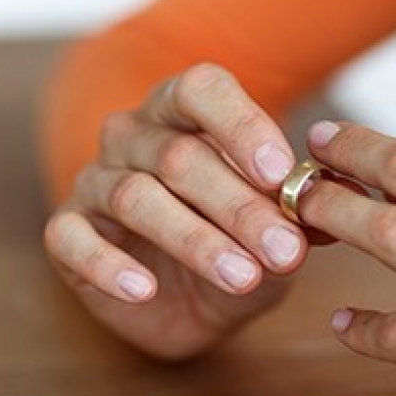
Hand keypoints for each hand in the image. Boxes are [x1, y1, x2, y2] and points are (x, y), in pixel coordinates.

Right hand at [44, 64, 309, 359]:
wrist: (190, 305)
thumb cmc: (236, 248)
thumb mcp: (278, 231)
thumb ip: (297, 214)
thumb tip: (328, 203)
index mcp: (183, 114)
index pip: (202, 90)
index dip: (241, 126)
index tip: (279, 173)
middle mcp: (132, 136)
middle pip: (178, 156)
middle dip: (237, 207)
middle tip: (283, 251)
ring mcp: (95, 181)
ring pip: (135, 196)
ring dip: (194, 240)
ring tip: (241, 277)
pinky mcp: (66, 231)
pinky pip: (73, 239)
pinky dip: (108, 265)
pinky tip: (143, 290)